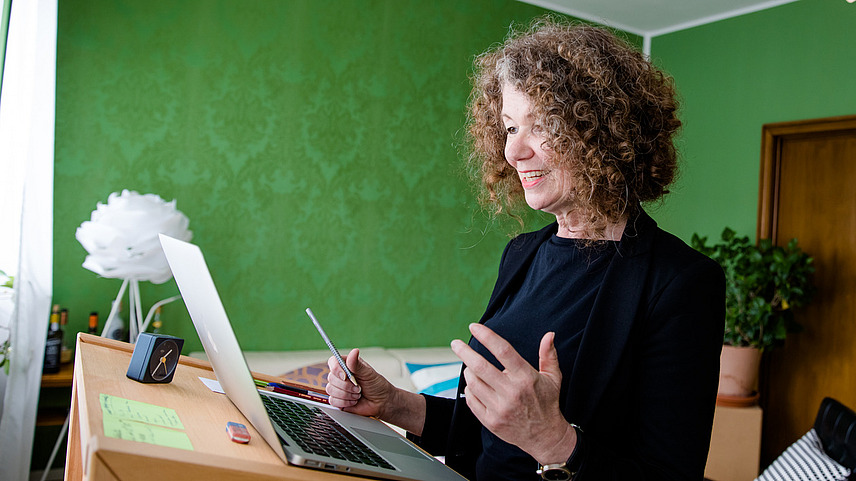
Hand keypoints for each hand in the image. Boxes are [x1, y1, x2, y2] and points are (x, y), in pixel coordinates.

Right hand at [325, 348, 393, 417]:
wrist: (381, 402)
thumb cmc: (376, 385)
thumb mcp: (368, 373)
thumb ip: (357, 364)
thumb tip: (354, 351)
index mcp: (347, 365)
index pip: (333, 362)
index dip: (336, 369)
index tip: (345, 375)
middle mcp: (340, 376)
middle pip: (331, 377)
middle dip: (346, 385)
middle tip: (358, 387)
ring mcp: (338, 388)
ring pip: (331, 390)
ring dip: (347, 394)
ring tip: (357, 394)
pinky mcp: (337, 400)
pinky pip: (333, 401)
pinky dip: (345, 402)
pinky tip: (354, 401)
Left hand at [451, 323, 576, 464]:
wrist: (544, 436)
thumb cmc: (547, 403)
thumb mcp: (553, 378)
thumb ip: (548, 355)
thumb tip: (549, 335)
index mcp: (526, 378)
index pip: (503, 351)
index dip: (487, 336)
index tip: (474, 327)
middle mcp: (511, 392)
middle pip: (480, 366)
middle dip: (464, 352)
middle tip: (456, 344)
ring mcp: (500, 408)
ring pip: (473, 382)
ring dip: (468, 371)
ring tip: (471, 367)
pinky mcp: (491, 421)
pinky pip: (471, 400)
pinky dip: (470, 389)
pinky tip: (474, 385)